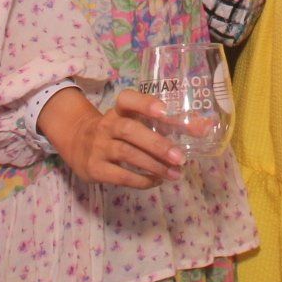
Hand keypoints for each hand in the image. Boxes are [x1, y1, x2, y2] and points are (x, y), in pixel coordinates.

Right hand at [40, 87, 185, 188]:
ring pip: (127, 153)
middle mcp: (107, 125)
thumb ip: (165, 123)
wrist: (76, 143)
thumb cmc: (117, 131)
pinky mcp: (95, 168)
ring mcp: (99, 146)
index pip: (127, 99)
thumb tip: (205, 127)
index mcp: (119, 110)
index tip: (164, 110)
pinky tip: (156, 181)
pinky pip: (120, 175)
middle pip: (130, 130)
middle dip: (157, 144)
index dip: (145, 103)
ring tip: (175, 174)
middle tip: (180, 157)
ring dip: (153, 165)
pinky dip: (141, 180)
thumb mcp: (133, 120)